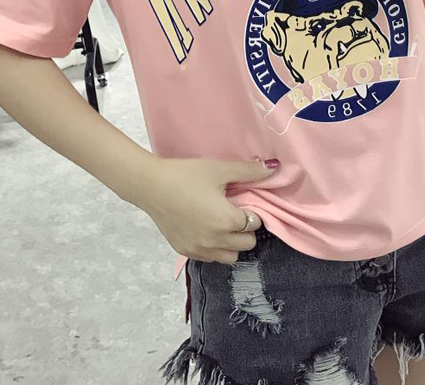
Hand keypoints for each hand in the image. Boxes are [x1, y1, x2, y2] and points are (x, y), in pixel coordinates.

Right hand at [134, 157, 278, 263]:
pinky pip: (209, 258)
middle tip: (233, 211)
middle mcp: (215, 241)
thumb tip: (274, 167)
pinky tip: (205, 229)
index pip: (255, 224)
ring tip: (221, 223)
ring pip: (229, 257)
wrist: (150, 185)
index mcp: (227, 221)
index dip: (252, 211)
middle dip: (244, 229)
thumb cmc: (186, 175)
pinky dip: (214, 248)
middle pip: (246, 244)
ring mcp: (199, 249)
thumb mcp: (219, 169)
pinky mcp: (185, 251)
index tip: (242, 201)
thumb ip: (249, 171)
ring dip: (231, 243)